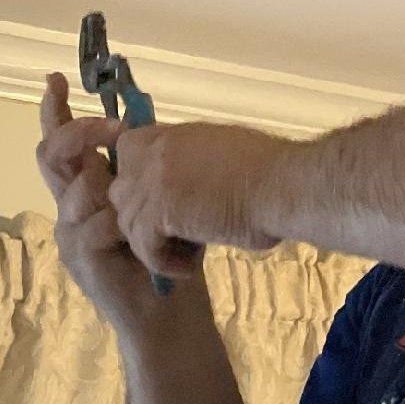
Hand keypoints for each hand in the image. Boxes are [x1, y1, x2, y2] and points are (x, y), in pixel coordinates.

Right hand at [36, 73, 203, 330]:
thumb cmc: (169, 251)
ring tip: (151, 207)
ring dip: (117, 185)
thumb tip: (143, 123)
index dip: (52, 111)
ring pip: (81, 185)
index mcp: (86, 189)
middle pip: (52, 154)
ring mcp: (70, 232)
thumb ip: (142, 166)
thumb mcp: (157, 198)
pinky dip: (126, 221)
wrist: (170, 312)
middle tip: (114, 128)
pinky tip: (148, 239)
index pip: (60, 143)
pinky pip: (98, 219)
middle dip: (80, 132)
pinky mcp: (79, 255)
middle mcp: (70, 207)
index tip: (55, 79)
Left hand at [108, 120, 293, 274]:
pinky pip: (143, 247)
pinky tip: (190, 267)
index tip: (158, 202)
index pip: (128, 150)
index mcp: (172, 135)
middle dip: (142, 215)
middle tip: (172, 233)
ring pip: (128, 222)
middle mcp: (155, 153)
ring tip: (186, 255)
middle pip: (121, 190)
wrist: (283, 185)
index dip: (138, 178)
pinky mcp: (159, 213)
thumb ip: (194, 160)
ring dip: (154, 243)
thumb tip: (190, 178)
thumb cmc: (272, 169)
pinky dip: (164, 263)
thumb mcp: (224, 151)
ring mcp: (153, 181)